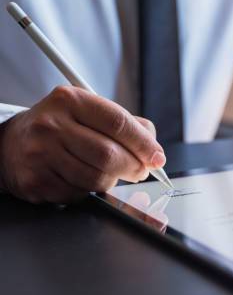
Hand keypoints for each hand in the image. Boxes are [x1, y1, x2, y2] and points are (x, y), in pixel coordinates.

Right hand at [0, 86, 165, 203]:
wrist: (12, 143)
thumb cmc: (61, 127)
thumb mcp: (89, 111)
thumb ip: (126, 124)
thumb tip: (154, 150)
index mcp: (70, 100)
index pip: (119, 123)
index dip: (145, 144)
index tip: (158, 157)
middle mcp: (51, 125)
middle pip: (110, 155)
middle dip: (134, 167)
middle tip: (140, 170)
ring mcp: (40, 154)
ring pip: (97, 178)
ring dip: (113, 180)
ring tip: (109, 172)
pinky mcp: (36, 181)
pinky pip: (80, 194)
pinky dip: (91, 191)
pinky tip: (83, 178)